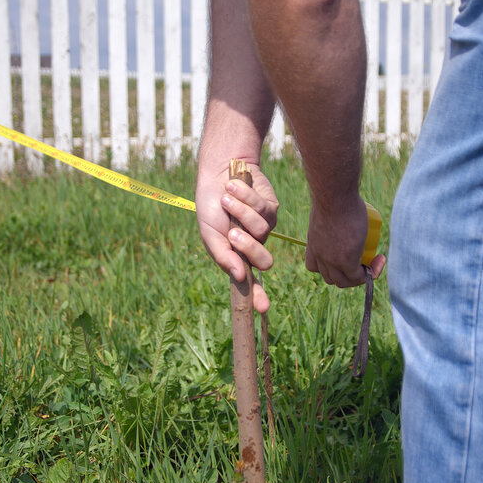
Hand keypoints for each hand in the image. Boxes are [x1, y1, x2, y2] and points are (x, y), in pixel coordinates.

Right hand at [196, 159, 278, 313]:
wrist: (218, 174)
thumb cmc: (211, 207)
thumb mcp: (210, 234)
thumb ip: (224, 256)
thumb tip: (240, 277)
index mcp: (237, 257)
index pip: (251, 282)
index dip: (257, 296)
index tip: (262, 308)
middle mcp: (253, 246)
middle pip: (264, 261)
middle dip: (249, 247)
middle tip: (233, 233)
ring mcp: (265, 228)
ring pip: (263, 231)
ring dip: (241, 212)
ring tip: (227, 198)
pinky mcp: (272, 209)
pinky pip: (264, 210)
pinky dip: (246, 198)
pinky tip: (235, 188)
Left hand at [305, 195, 386, 287]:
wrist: (335, 196)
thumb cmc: (332, 196)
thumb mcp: (328, 209)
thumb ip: (332, 214)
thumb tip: (345, 209)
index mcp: (313, 245)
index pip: (315, 267)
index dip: (329, 267)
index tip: (344, 256)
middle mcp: (319, 256)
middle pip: (331, 277)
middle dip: (347, 274)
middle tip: (363, 260)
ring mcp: (332, 260)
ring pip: (345, 282)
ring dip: (360, 277)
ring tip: (373, 261)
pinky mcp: (346, 261)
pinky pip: (360, 277)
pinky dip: (371, 273)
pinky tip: (379, 261)